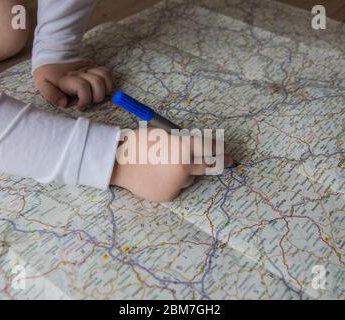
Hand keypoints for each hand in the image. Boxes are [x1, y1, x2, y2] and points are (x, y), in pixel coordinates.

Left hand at [33, 62, 113, 110]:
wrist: (52, 54)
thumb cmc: (47, 72)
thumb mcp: (42, 83)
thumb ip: (51, 95)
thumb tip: (64, 103)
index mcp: (67, 78)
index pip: (82, 87)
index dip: (85, 99)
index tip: (80, 107)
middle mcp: (80, 73)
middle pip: (97, 83)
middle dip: (97, 97)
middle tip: (89, 102)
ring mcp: (88, 69)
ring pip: (104, 77)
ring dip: (104, 90)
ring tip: (96, 96)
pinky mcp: (93, 67)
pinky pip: (106, 72)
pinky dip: (108, 81)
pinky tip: (103, 89)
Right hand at [110, 127, 233, 201]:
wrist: (117, 163)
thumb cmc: (138, 144)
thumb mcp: (163, 134)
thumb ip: (183, 141)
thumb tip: (200, 147)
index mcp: (184, 147)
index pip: (211, 148)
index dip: (220, 147)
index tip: (226, 148)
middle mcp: (184, 166)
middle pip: (209, 165)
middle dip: (219, 162)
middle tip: (228, 160)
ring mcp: (177, 183)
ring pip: (192, 178)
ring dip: (189, 172)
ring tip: (170, 166)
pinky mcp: (170, 195)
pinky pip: (179, 187)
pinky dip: (175, 182)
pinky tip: (160, 176)